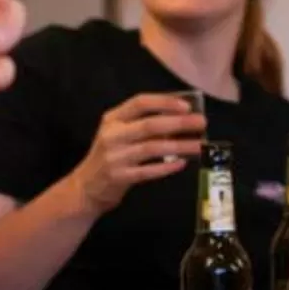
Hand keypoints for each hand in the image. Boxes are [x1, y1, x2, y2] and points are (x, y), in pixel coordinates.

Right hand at [68, 93, 206, 215]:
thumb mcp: (118, 134)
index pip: (140, 103)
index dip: (164, 102)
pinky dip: (167, 167)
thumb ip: (142, 125)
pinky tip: (183, 163)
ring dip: (180, 146)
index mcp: (112, 119)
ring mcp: (115, 157)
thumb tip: (180, 118)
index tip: (187, 105)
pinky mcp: (119, 177)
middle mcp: (112, 135)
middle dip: (179, 123)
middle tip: (202, 122)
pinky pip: (148, 171)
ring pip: (152, 148)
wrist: (86, 187)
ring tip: (200, 145)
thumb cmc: (110, 156)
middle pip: (150, 125)